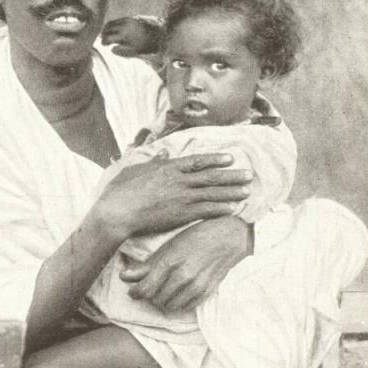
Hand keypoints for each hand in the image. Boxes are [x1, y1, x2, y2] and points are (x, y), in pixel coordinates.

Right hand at [94, 153, 251, 243]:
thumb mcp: (135, 169)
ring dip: (232, 192)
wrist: (118, 212)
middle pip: (211, 177)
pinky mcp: (181, 214)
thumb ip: (153, 161)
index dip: (216, 159)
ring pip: (213, 193)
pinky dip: (221, 209)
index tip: (230, 158)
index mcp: (168, 168)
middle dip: (232, 176)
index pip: (198, 161)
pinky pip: (206, 210)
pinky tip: (233, 209)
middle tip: (249, 175)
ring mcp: (182, 197)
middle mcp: (179, 180)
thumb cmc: (121, 191)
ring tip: (247, 192)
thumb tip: (163, 152)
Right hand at [101, 17, 163, 56]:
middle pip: (107, 29)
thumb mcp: (132, 51)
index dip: (104, 42)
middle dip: (103, 35)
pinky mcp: (127, 18)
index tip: (104, 45)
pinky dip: (112, 26)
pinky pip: (115, 21)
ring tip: (106, 36)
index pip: (108, 37)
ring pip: (110, 23)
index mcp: (123, 34)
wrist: (153, 34)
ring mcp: (125, 20)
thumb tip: (111, 49)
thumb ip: (121, 51)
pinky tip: (113, 31)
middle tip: (103, 41)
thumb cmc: (142, 45)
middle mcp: (123, 25)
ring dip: (106, 29)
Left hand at [120, 216, 252, 310]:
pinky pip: (185, 307)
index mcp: (169, 261)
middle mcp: (182, 275)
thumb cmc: (197, 236)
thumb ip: (147, 265)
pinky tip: (177, 293)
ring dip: (163, 301)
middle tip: (149, 288)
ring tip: (163, 291)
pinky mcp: (207, 291)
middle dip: (149, 296)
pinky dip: (178, 303)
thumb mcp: (169, 246)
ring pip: (169, 306)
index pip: (145, 289)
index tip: (133, 292)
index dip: (136, 293)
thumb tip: (124, 277)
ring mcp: (196, 285)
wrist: (230, 236)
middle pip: (156, 299)